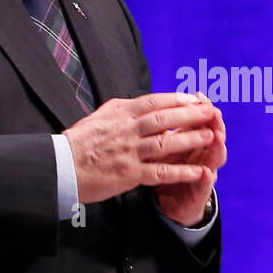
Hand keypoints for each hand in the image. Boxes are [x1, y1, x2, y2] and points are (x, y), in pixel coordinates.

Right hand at [63, 93, 217, 204]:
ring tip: (211, 136)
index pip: (154, 102)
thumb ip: (122, 110)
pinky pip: (160, 172)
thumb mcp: (99, 117)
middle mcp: (127, 130)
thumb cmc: (78, 143)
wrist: (60, 166)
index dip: (178, 99)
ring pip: (166, 143)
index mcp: (120, 113)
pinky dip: (181, 172)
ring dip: (190, 139)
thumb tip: (141, 103)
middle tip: (212, 112)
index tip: (196, 98)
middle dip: (191, 114)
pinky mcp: (129, 174)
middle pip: (165, 119)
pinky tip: (198, 171)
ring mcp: (129, 152)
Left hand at [154, 93, 225, 226]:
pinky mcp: (200, 192)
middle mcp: (204, 155)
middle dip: (215, 123)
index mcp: (195, 141)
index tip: (199, 96)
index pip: (202, 121)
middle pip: (214, 135)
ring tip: (216, 137)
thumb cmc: (170, 169)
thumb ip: (166, 128)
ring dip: (216, 147)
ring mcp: (206, 173)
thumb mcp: (165, 146)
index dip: (202, 109)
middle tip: (214, 112)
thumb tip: (158, 103)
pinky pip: (204, 185)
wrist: (173, 202)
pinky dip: (206, 178)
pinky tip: (205, 172)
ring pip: (215, 157)